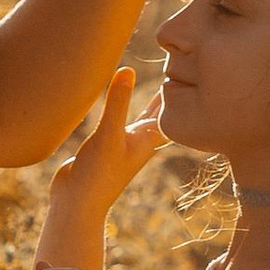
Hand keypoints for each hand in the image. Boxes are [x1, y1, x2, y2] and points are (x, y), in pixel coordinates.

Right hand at [49, 70, 166, 228]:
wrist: (77, 204)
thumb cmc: (97, 174)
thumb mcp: (108, 134)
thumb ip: (117, 102)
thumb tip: (129, 69)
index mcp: (148, 138)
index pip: (171, 108)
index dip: (181, 88)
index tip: (192, 66)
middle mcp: (140, 139)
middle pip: (160, 111)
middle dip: (169, 91)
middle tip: (181, 66)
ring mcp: (123, 143)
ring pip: (142, 115)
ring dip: (150, 99)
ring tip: (162, 78)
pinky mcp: (105, 144)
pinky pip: (120, 119)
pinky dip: (124, 106)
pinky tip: (121, 100)